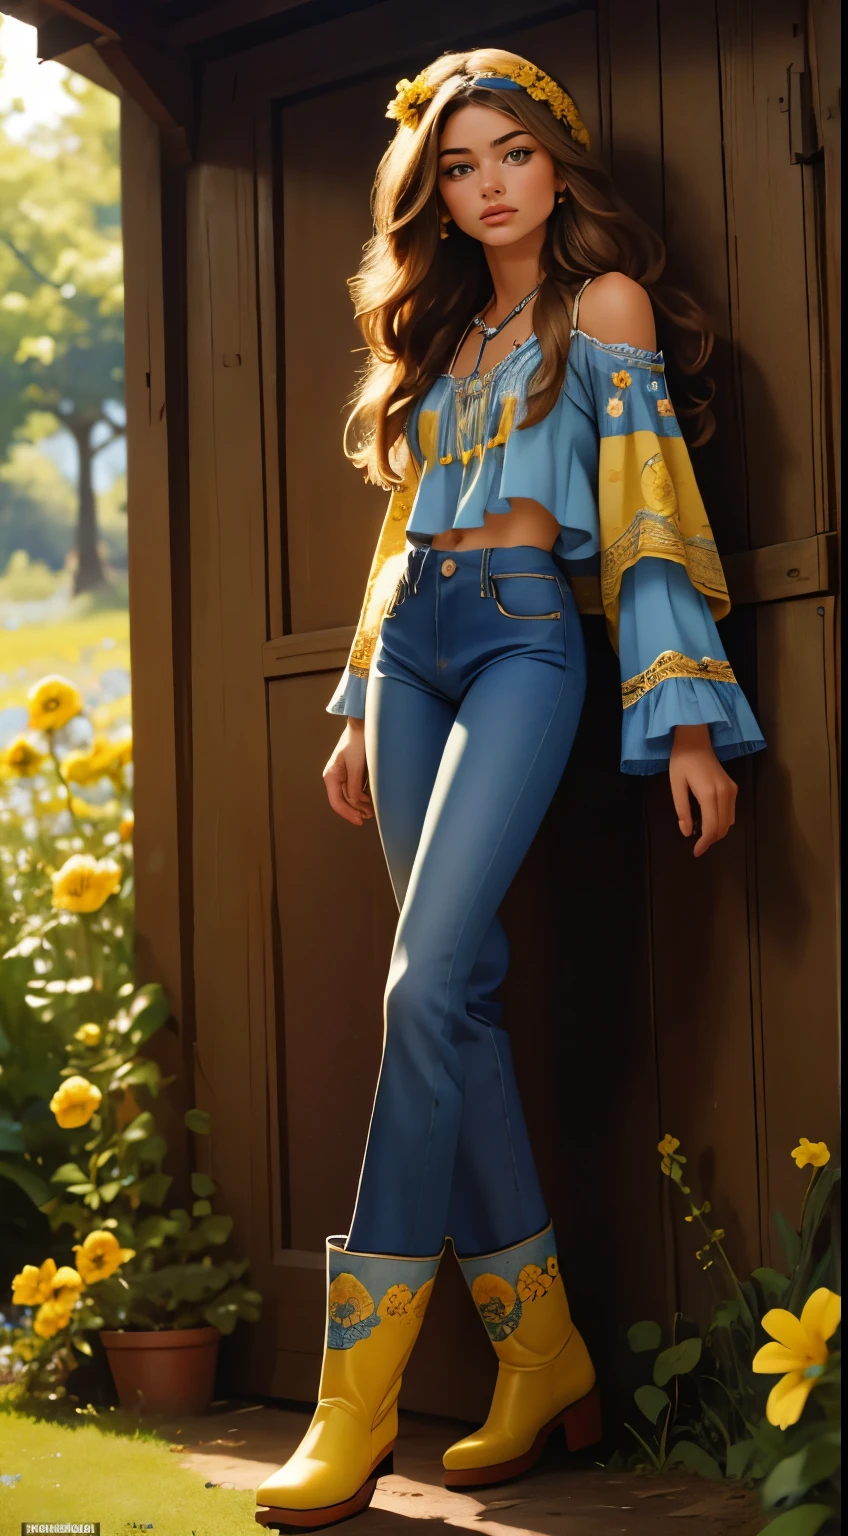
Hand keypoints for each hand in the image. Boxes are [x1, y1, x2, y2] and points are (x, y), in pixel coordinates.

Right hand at [323, 718, 373, 826]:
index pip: (337, 802)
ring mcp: (341, 776)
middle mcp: (333, 778)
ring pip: (348, 797)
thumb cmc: (357, 743)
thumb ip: (354, 787)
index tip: (359, 820)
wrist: (361, 726)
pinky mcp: (349, 773)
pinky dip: (361, 798)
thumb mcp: (356, 767)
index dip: (348, 814)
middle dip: (355, 811)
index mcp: (331, 776)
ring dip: (359, 806)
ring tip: (371, 811)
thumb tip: (356, 804)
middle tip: (368, 817)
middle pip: (342, 801)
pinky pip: (353, 790)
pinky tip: (369, 801)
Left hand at [669, 723, 736, 856]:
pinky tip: (709, 820)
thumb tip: (688, 832)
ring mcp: (731, 790)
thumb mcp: (676, 787)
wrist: (695, 740)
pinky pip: (730, 811)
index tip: (696, 852)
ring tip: (702, 834)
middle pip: (723, 827)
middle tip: (698, 846)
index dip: (705, 843)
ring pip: (729, 821)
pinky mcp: (733, 787)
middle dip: (711, 840)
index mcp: (709, 794)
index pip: (712, 827)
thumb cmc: (681, 762)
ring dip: (717, 831)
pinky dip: (722, 821)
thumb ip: (682, 811)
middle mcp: (725, 793)